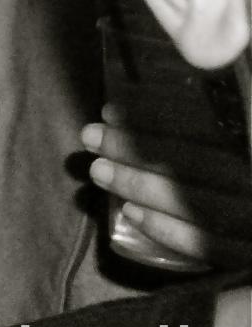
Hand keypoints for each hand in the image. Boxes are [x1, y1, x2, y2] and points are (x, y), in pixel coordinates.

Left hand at [84, 118, 251, 268]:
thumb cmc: (240, 169)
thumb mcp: (237, 131)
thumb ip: (216, 108)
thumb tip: (174, 78)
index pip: (207, 128)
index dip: (156, 116)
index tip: (110, 111)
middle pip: (196, 164)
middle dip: (137, 149)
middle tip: (90, 137)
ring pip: (198, 206)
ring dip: (142, 187)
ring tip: (97, 171)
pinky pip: (211, 247)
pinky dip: (168, 230)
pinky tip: (129, 213)